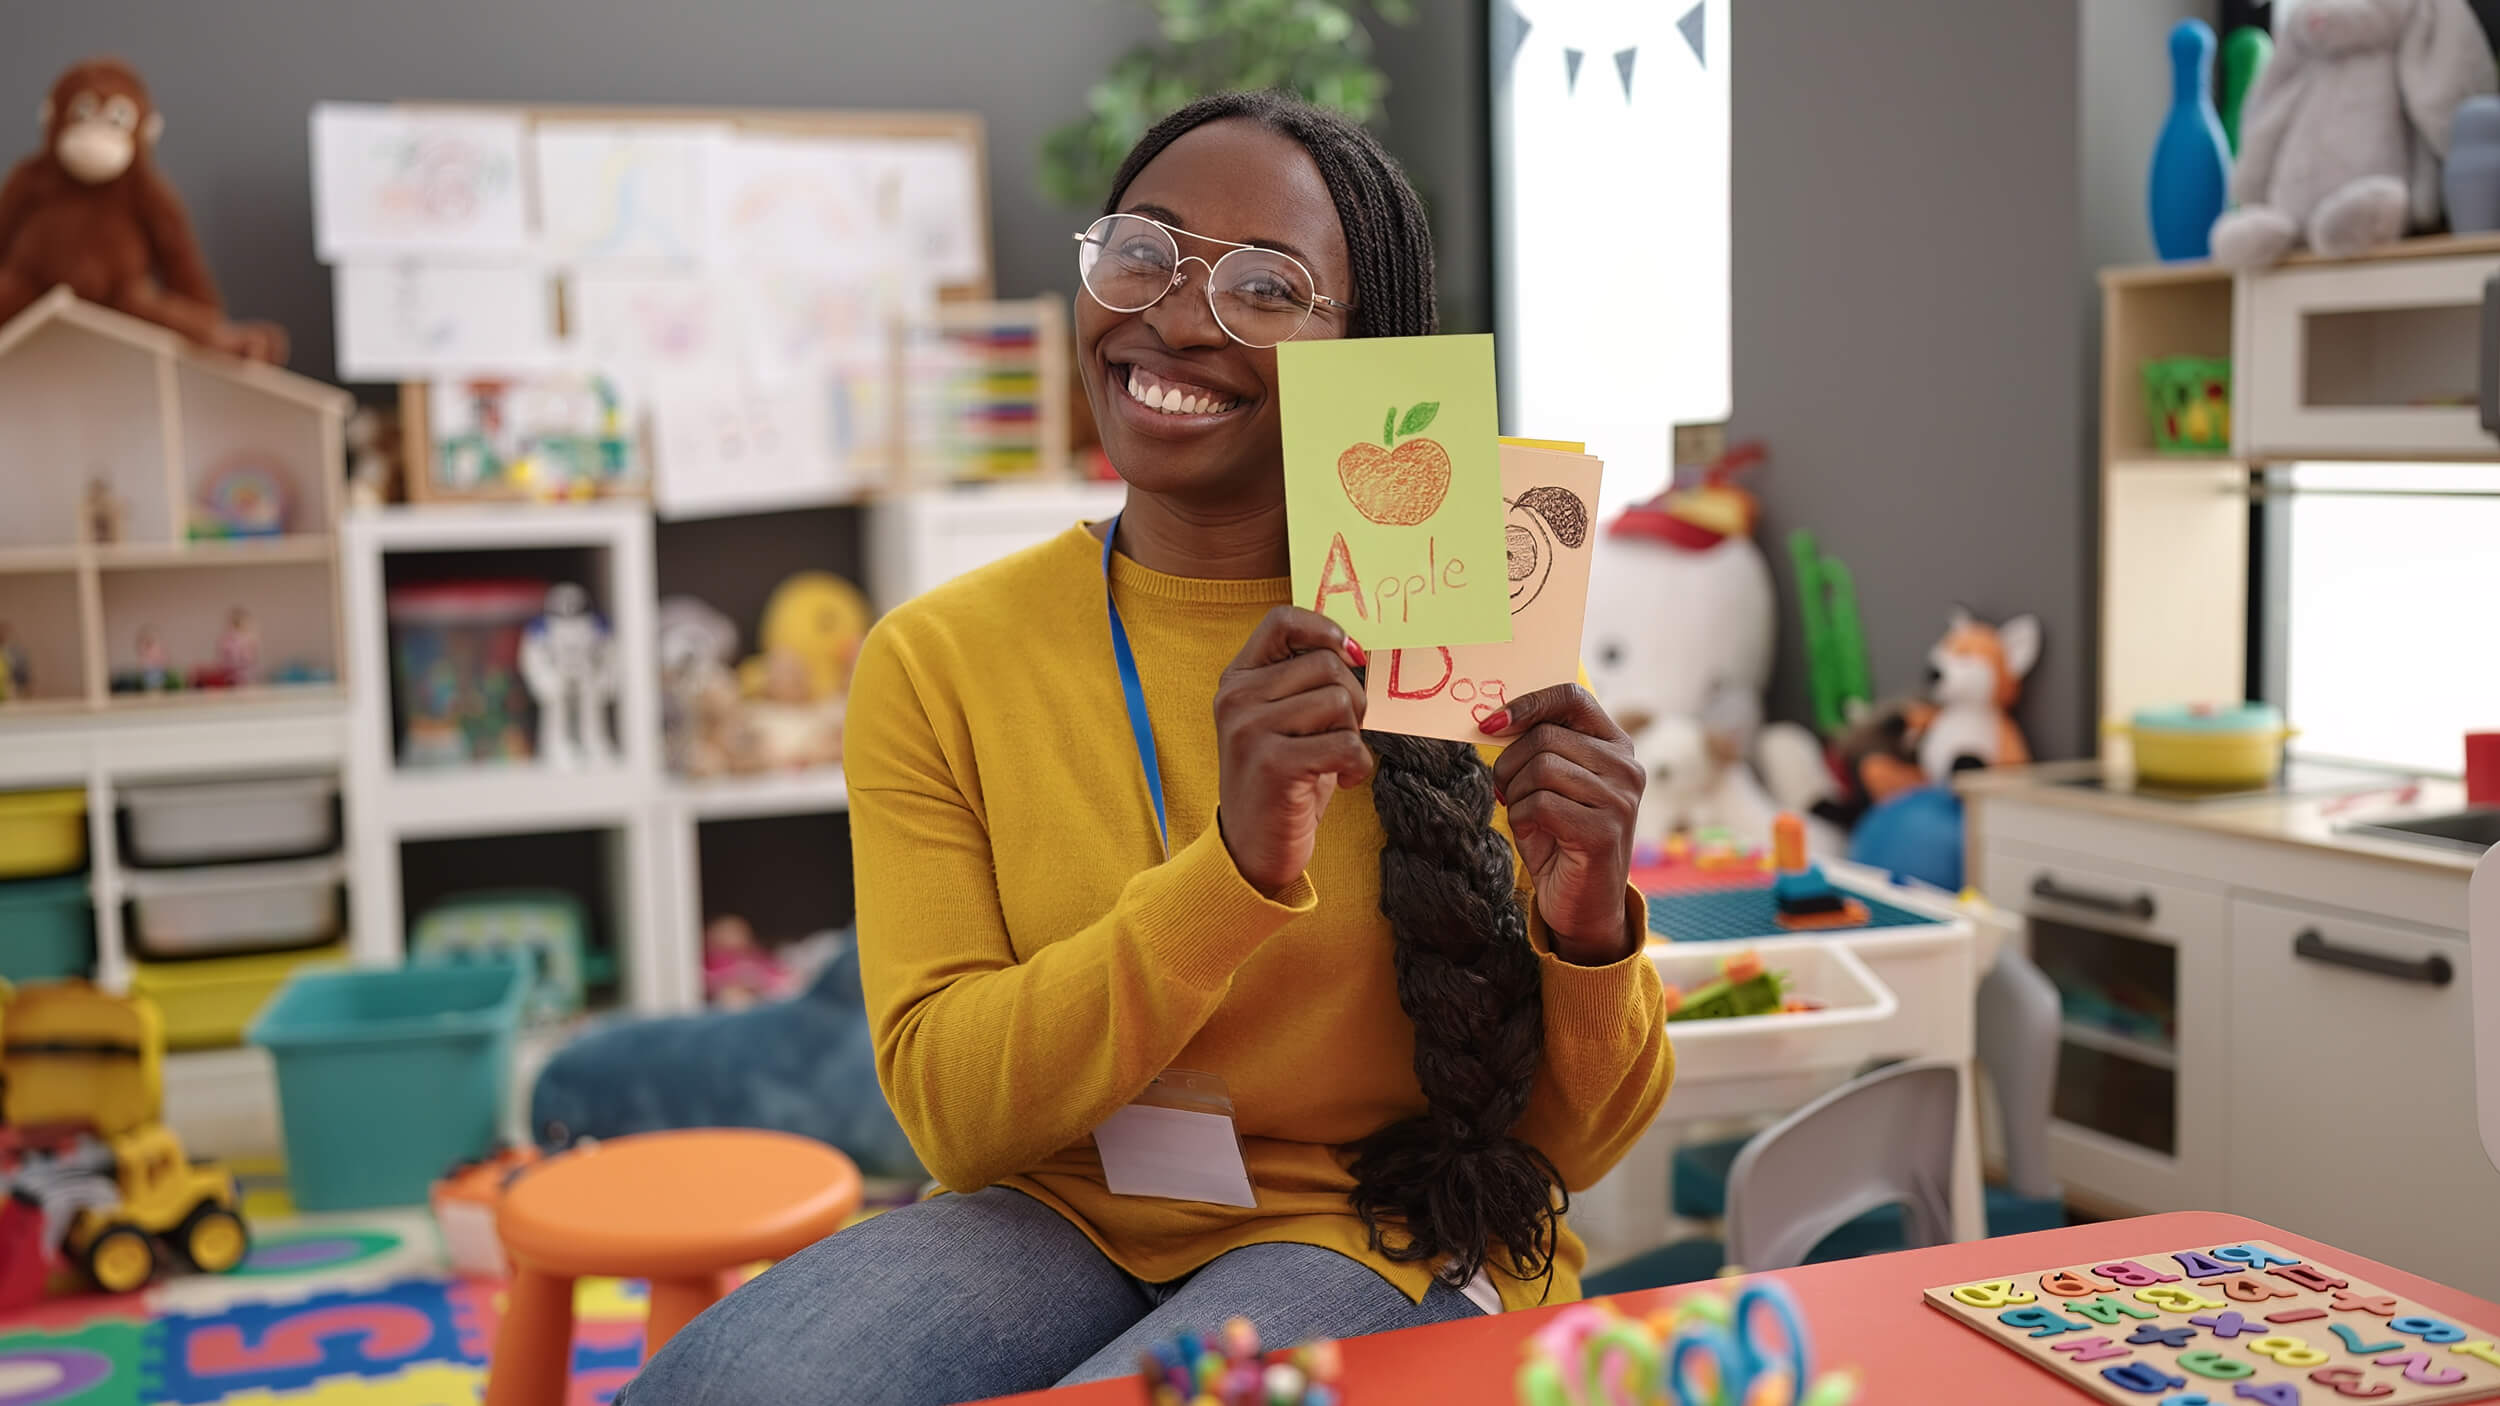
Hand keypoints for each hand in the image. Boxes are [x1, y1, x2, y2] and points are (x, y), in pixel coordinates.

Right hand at [1214, 607, 1373, 894]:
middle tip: (1344, 734)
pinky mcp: (1274, 763)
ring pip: (1339, 700)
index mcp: (1238, 679)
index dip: (1325, 629)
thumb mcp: (1284, 721)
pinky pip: (1346, 743)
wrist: (1252, 850)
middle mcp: (1237, 698)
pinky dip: (1359, 765)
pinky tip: (1345, 781)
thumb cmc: (1282, 781)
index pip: (1281, 620)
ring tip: (1337, 760)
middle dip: (1353, 698)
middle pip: (1326, 663)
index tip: (1350, 654)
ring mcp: (1250, 729)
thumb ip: (1305, 683)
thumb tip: (1359, 649)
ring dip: (1354, 733)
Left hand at [1484, 684, 1643, 962]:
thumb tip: (1494, 721)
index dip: (1527, 703)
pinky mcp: (1604, 831)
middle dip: (1510, 764)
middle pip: (1546, 736)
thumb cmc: (1559, 839)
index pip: (1572, 697)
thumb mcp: (1550, 785)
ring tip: (1525, 815)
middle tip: (1506, 791)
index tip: (1490, 724)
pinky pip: (1540, 804)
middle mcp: (1626, 768)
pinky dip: (1522, 818)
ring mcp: (1620, 800)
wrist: (1583, 906)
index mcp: (1616, 747)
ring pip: (1541, 768)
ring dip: (1516, 794)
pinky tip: (1535, 834)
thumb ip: (1538, 749)